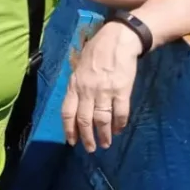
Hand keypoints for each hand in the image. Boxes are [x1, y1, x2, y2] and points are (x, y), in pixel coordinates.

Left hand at [61, 22, 141, 151]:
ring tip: (106, 144)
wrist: (117, 40)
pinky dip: (120, 123)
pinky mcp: (122, 90)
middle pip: (84, 119)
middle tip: (90, 149)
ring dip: (104, 134)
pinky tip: (119, 129)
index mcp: (74, 85)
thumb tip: (76, 106)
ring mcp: (105, 91)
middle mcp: (87, 90)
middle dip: (86, 137)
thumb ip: (77, 87)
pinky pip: (120, 112)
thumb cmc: (96, 53)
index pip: (67, 112)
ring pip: (102, 119)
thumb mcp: (79, 68)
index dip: (69, 129)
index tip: (72, 142)